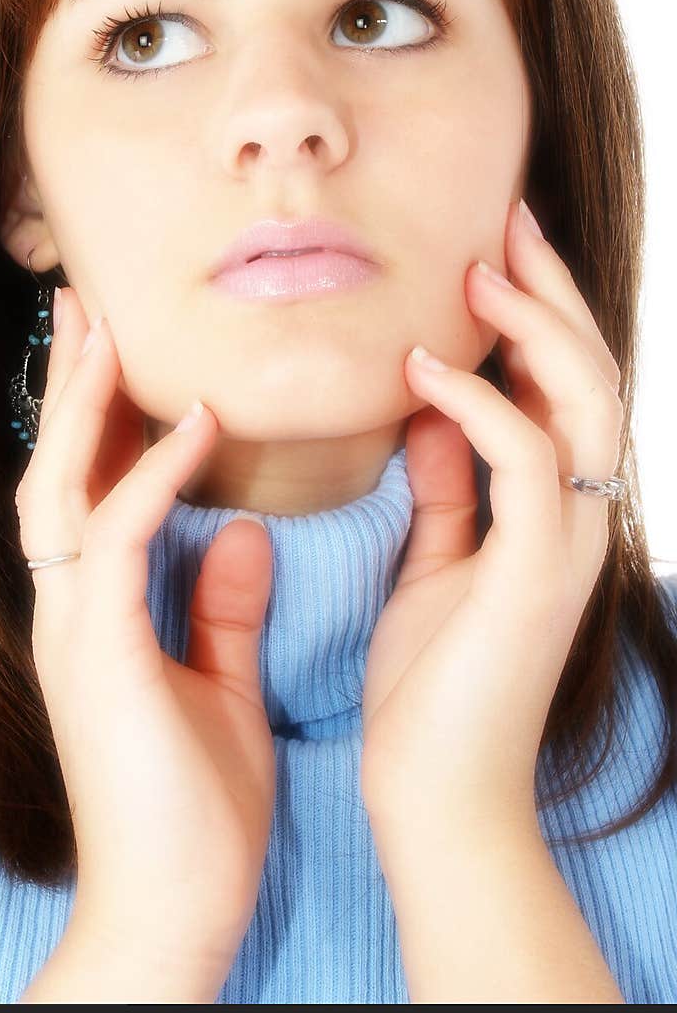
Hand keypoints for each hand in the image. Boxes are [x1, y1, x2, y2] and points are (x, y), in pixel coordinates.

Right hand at [14, 287, 274, 992]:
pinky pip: (116, 538)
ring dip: (85, 405)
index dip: (103, 420)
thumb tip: (241, 533)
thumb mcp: (219, 686)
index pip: (91, 492)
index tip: (127, 352)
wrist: (175, 912)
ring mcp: (73, 629)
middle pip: (56, 471)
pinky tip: (196, 422)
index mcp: (99, 616)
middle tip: (88, 305)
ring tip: (107, 327)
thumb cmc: (196, 812)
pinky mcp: (97, 653)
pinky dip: (152, 474)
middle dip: (72, 386)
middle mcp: (71, 610)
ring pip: (60, 487)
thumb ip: (220, 608)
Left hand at [360, 198, 623, 840]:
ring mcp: (567, 544)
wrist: (436, 793)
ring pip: (584, 399)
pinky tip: (420, 369)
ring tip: (474, 269)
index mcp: (553, 511)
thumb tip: (432, 413)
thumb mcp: (437, 562)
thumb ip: (447, 488)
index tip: (490, 247)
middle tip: (505, 219)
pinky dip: (477, 403)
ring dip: (534, 324)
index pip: (564, 385)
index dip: (537, 312)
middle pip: (592, 372)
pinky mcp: (536, 574)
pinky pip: (526, 460)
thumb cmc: (433, 683)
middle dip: (552, 290)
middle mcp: (578, 517)